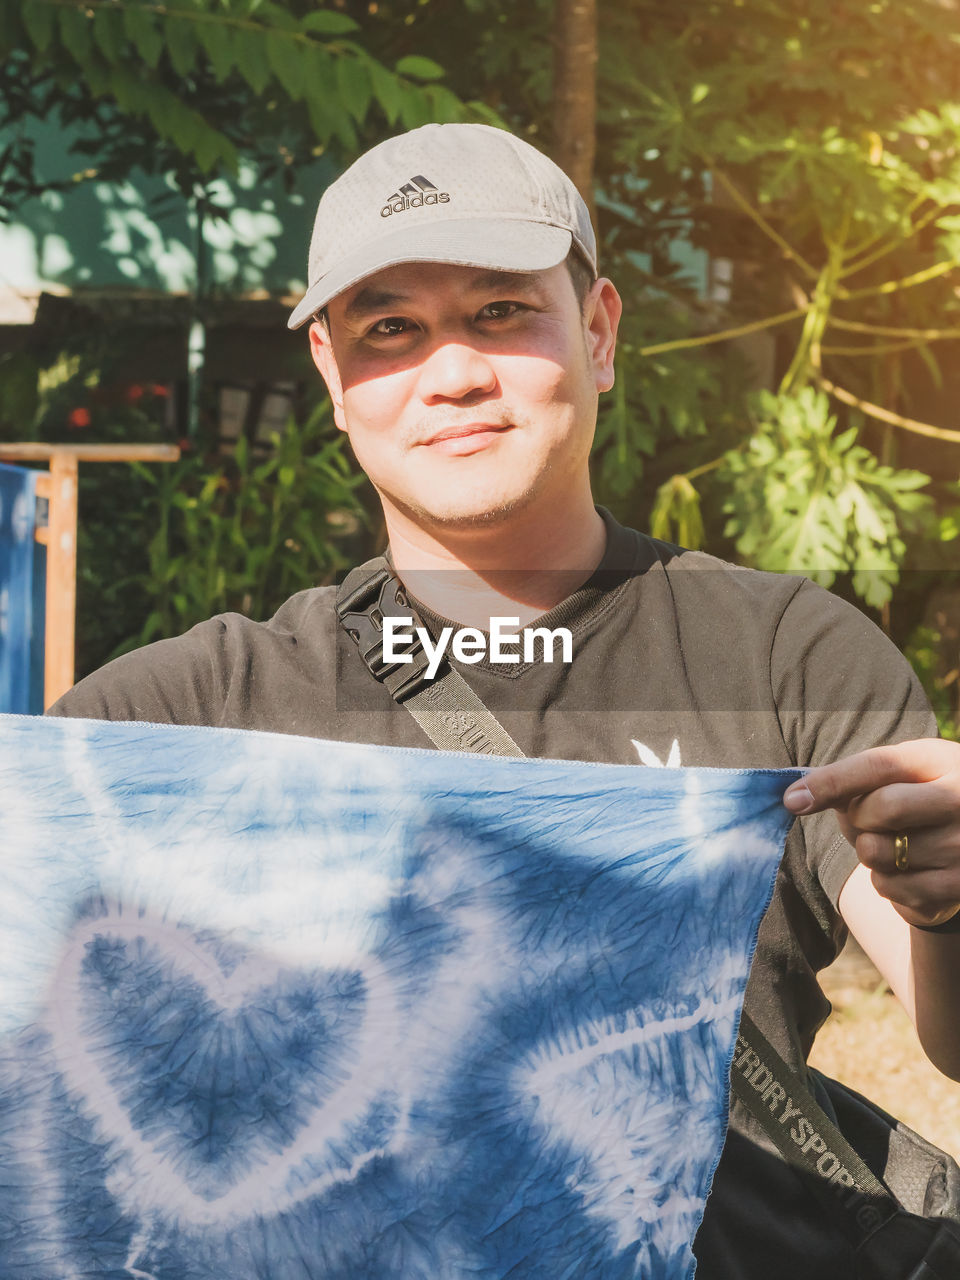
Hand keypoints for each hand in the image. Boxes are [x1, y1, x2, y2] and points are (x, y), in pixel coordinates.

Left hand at [783, 739, 959, 928]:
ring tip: (894, 843)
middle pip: (880, 809)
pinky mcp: (958, 886)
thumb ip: (859, 778)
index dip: (831, 781)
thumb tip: (798, 798)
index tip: (792, 799)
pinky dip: (884, 881)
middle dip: (857, 818)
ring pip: (877, 853)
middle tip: (868, 819)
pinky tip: (906, 869)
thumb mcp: (903, 772)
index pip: (879, 766)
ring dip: (868, 852)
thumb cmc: (922, 796)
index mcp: (942, 760)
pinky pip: (891, 888)